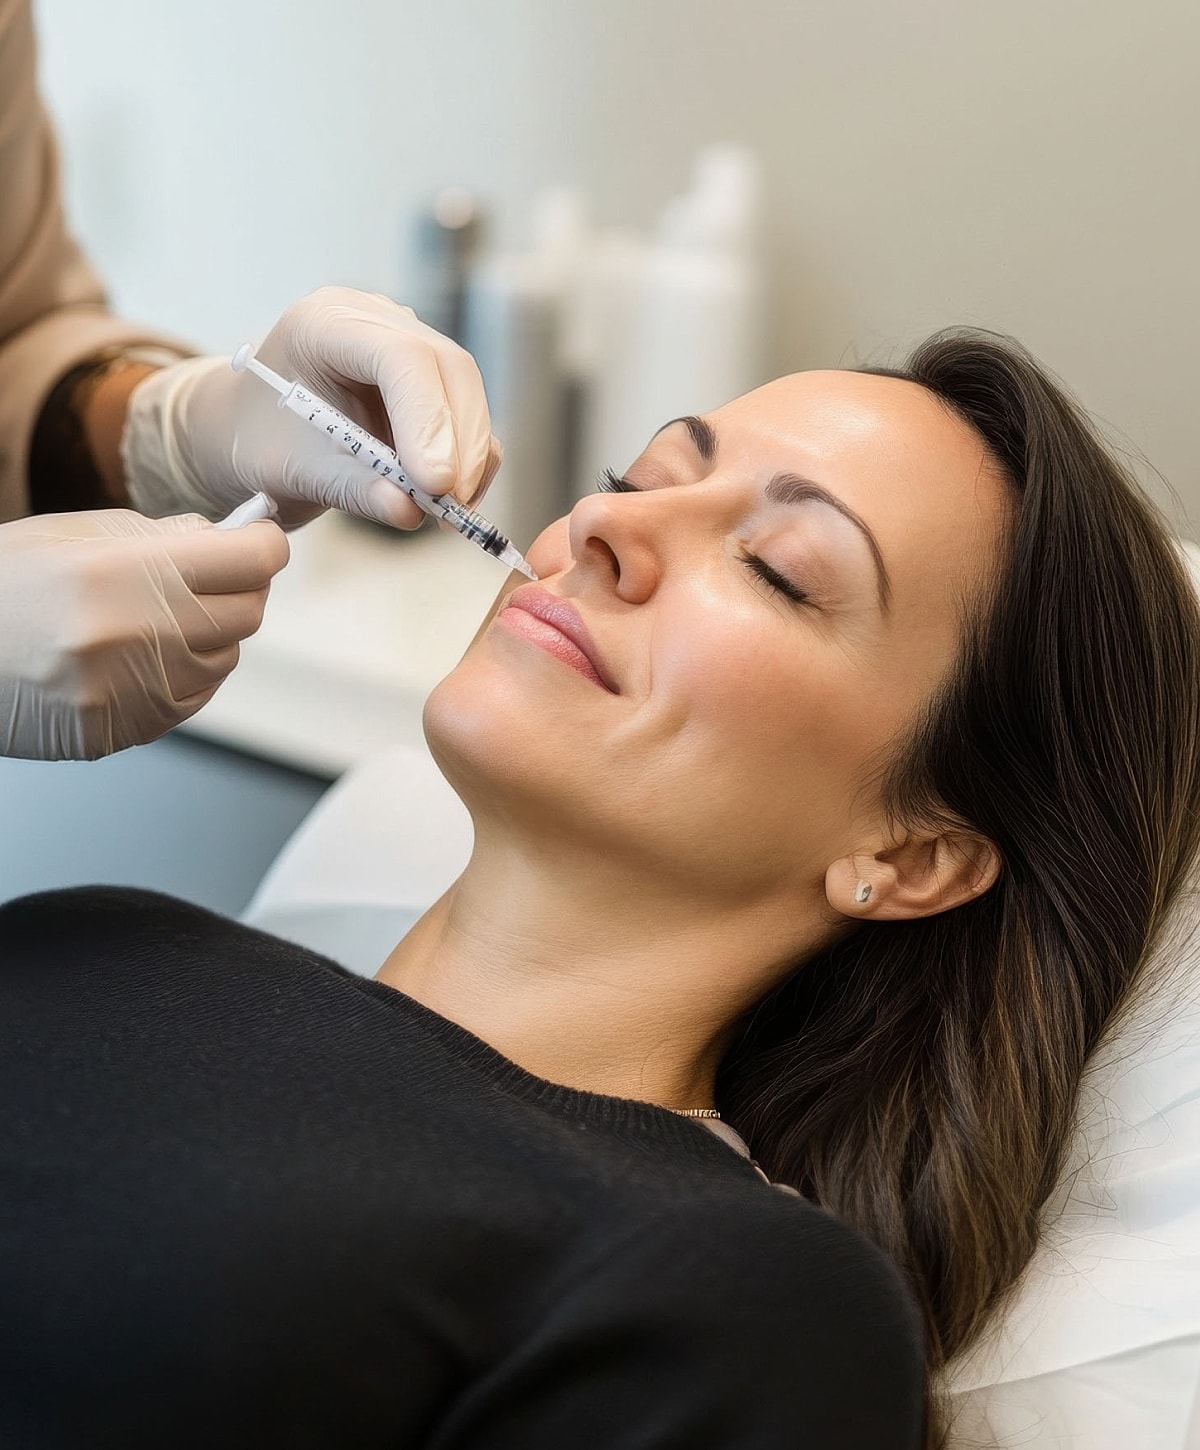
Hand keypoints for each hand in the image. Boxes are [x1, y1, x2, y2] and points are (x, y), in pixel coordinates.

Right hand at [0, 510, 288, 759]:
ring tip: (162, 617)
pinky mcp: (129, 729)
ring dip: (212, 634)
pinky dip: (186, 674)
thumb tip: (229, 538)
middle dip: (240, 588)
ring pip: (226, 658)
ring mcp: (138, 690)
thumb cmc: (4, 585)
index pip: (251, 562)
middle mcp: (142, 635)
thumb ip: (161, 537)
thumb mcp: (74, 534)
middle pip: (248, 612)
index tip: (260, 540)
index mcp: (131, 572)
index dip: (264, 546)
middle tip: (214, 575)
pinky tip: (145, 654)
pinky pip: (193, 698)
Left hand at [122, 288, 502, 529]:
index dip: (427, 420)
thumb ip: (348, 487)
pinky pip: (468, 417)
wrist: (249, 433)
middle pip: (448, 368)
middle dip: (460, 443)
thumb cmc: (258, 441)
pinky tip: (451, 503)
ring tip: (450, 514)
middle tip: (452, 507)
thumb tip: (410, 512)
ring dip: (471, 457)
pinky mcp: (428, 380)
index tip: (436, 484)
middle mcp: (375, 319)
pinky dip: (471, 461)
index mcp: (326, 322)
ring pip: (467, 392)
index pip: (400, 357)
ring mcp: (408, 343)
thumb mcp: (289, 469)